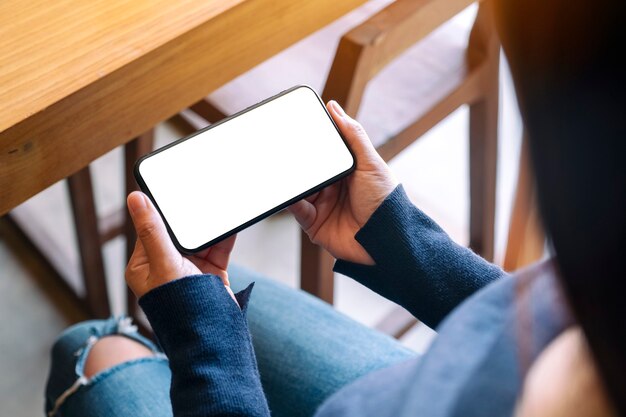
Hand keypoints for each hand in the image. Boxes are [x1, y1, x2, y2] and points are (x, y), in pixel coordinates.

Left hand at [125, 191, 237, 303]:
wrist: (211, 335)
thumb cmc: (178, 306)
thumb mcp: (163, 262)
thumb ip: (152, 230)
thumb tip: (134, 197)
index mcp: (144, 265)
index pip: (150, 229)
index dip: (161, 210)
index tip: (171, 189)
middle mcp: (165, 266)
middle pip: (177, 232)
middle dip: (188, 217)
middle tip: (197, 195)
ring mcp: (190, 269)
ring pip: (199, 238)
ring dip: (207, 226)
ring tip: (216, 207)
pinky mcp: (211, 272)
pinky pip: (218, 247)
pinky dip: (224, 236)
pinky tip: (229, 223)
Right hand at [288, 101, 397, 264]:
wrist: (386, 241)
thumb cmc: (385, 201)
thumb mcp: (370, 163)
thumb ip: (352, 134)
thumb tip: (334, 107)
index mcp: (347, 170)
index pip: (324, 151)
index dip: (311, 140)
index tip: (296, 126)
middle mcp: (333, 186)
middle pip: (308, 169)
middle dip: (296, 161)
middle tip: (280, 146)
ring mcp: (322, 205)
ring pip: (299, 188)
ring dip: (291, 180)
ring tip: (279, 168)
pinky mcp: (314, 224)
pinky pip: (296, 210)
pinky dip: (290, 200)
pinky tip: (287, 191)